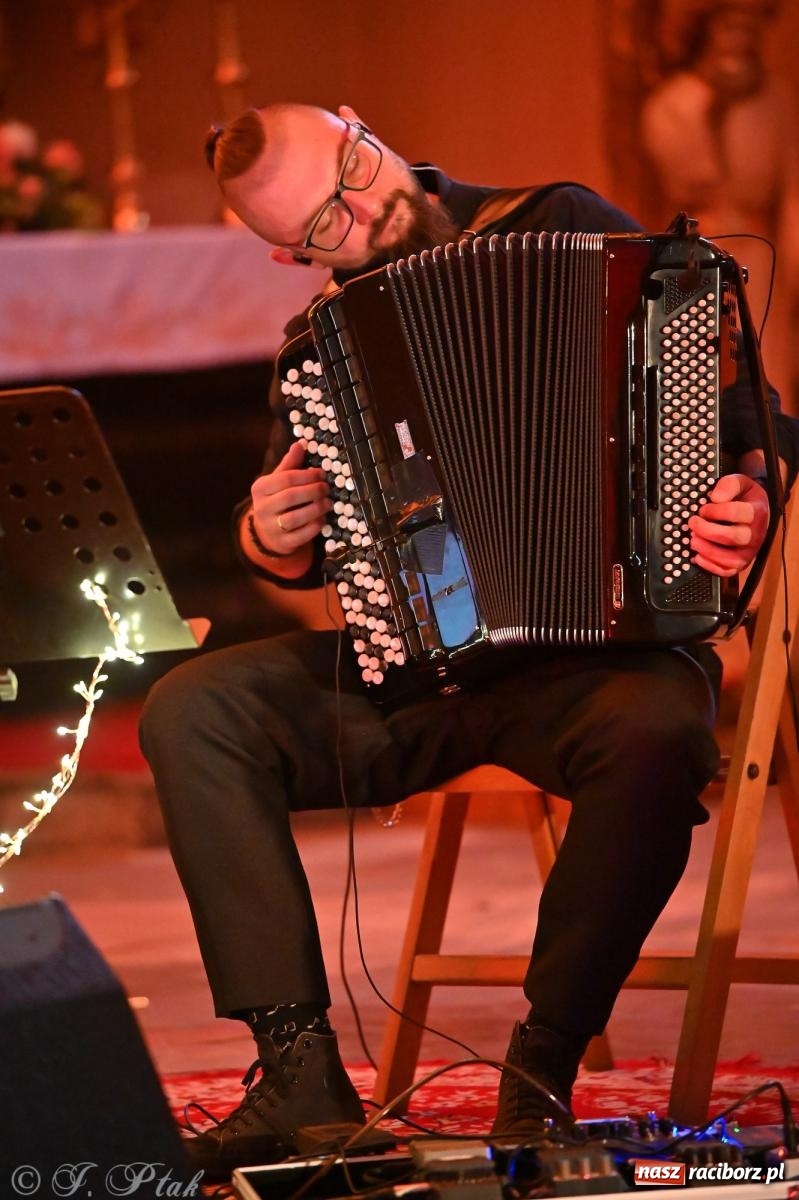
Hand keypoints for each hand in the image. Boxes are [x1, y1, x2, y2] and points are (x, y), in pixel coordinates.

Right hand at [250, 441, 329, 555]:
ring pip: (295, 518)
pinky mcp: (282, 543)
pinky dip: (314, 527)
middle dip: (313, 491)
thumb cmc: (277, 500)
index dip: (307, 475)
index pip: (285, 479)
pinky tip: (322, 519)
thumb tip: (300, 444)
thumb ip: (289, 465)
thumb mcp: (278, 480)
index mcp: (260, 488)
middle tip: (326, 488)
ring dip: (315, 509)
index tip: (321, 474)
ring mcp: (271, 527)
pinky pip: (301, 536)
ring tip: (328, 503)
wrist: (267, 532)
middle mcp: (262, 508)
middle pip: (290, 497)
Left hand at [687, 473, 768, 576]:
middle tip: (692, 523)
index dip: (716, 511)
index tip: (703, 508)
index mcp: (756, 512)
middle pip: (732, 537)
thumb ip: (729, 485)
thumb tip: (716, 497)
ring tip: (692, 541)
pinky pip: (728, 571)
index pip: (737, 513)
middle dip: (707, 531)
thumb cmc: (744, 497)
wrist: (756, 510)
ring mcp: (749, 551)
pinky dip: (711, 567)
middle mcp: (755, 534)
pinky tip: (697, 556)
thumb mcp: (740, 482)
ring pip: (730, 559)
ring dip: (707, 551)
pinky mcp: (742, 562)